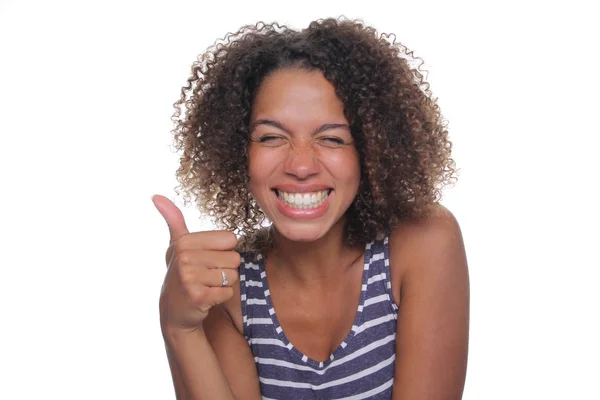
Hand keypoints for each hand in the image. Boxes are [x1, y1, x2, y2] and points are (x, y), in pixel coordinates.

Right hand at [152, 195, 239, 331]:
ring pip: (232, 276)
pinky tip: (206, 298)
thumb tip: (156, 195)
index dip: (223, 251)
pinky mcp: (198, 297)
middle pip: (234, 258)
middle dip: (225, 269)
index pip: (231, 239)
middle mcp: (184, 257)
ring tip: (206, 286)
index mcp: (185, 241)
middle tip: (206, 276)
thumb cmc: (183, 273)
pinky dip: (221, 297)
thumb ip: (174, 220)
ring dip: (223, 284)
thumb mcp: (178, 245)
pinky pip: (228, 292)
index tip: (206, 259)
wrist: (175, 311)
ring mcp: (189, 278)